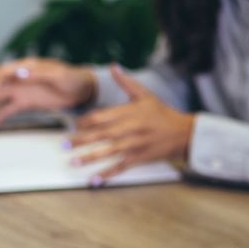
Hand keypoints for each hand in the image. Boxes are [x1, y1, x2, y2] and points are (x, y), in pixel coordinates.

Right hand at [0, 57, 95, 127]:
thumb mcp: (57, 75)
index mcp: (25, 66)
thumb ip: (37, 74)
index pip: (5, 72)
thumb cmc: (72, 77)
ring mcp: (21, 90)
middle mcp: (19, 78)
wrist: (83, 89)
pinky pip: (7, 110)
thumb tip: (18, 72)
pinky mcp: (25, 102)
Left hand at [69, 68, 194, 181]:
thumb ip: (127, 82)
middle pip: (102, 135)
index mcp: (130, 112)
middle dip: (82, 140)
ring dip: (90, 158)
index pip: (103, 116)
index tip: (75, 125)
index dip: (86, 121)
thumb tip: (113, 66)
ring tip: (73, 162)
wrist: (183, 133)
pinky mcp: (139, 158)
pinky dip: (108, 174)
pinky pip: (121, 167)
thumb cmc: (162, 114)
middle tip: (65, 144)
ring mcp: (135, 145)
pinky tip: (94, 180)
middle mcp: (131, 129)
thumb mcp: (146, 95)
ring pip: (109, 152)